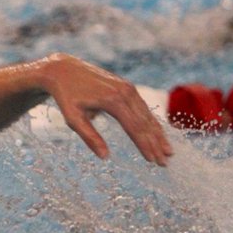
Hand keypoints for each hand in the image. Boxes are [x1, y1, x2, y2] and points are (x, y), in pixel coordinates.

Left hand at [36, 53, 172, 165]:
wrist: (64, 69)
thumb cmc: (66, 96)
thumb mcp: (73, 118)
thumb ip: (89, 137)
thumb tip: (105, 157)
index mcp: (113, 100)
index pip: (134, 127)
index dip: (144, 145)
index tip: (153, 161)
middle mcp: (125, 92)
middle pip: (145, 123)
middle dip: (156, 143)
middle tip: (165, 162)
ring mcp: (128, 88)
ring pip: (147, 115)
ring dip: (158, 134)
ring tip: (168, 152)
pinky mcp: (128, 87)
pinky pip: (143, 108)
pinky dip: (151, 123)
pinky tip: (158, 134)